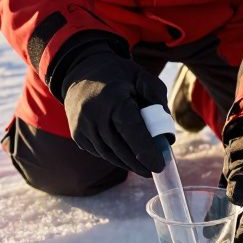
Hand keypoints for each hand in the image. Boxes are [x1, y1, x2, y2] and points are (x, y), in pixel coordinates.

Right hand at [52, 40, 167, 175]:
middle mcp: (93, 113)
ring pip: (109, 154)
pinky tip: (126, 158)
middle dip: (139, 163)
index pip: (131, 129)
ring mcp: (82, 126)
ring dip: (127, 164)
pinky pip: (99, 152)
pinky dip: (114, 157)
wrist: (81, 71)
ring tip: (143, 167)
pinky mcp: (77, 135)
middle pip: (120, 147)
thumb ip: (157, 98)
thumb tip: (164, 131)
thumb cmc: (119, 75)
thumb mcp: (142, 76)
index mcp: (113, 97)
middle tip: (155, 170)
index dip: (146, 150)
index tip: (159, 166)